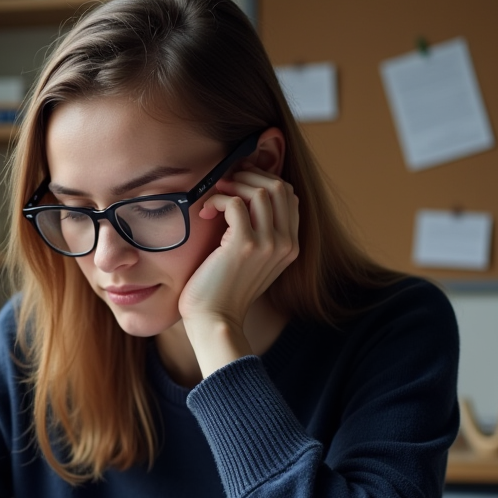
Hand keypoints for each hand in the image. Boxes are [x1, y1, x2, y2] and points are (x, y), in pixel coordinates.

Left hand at [179, 163, 299, 341]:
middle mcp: (285, 243)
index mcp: (291, 246)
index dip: (263, 182)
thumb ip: (260, 235)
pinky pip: (235, 203)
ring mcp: (268, 244)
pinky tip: (206, 213)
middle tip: (225, 185)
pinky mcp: (244, 245)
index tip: (238, 186)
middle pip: (279, 186)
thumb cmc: (223, 290)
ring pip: (260, 190)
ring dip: (233, 186)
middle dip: (249, 177)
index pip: (289, 196)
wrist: (214, 319)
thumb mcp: (252, 261)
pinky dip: (218, 200)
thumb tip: (246, 200)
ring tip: (215, 199)